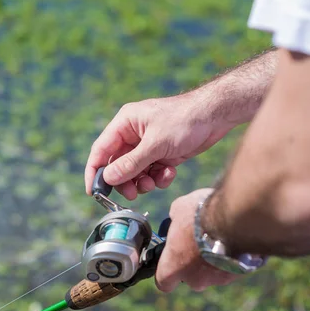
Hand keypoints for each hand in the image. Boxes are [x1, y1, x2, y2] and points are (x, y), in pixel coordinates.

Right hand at [84, 95, 230, 199]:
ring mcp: (147, 144)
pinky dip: (159, 177)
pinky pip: (151, 172)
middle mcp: (133, 134)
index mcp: (124, 123)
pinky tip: (170, 171)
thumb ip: (131, 163)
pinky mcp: (161, 153)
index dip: (95, 171)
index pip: (101, 150)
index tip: (93, 191)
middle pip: (117, 165)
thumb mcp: (155, 144)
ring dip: (144, 181)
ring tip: (156, 180)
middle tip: (133, 194)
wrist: (216, 116)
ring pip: (135, 172)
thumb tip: (108, 178)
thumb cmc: (184, 120)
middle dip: (126, 181)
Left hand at [155, 188, 238, 292]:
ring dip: (214, 260)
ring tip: (220, 238)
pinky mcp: (239, 274)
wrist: (235, 216)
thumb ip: (175, 221)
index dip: (167, 273)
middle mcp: (195, 279)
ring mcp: (218, 279)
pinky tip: (234, 239)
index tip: (171, 262)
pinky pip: (231, 267)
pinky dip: (231, 257)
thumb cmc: (201, 213)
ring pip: (213, 273)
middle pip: (191, 278)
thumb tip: (177, 219)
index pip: (164, 282)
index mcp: (173, 267)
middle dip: (194, 264)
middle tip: (199, 243)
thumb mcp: (178, 209)